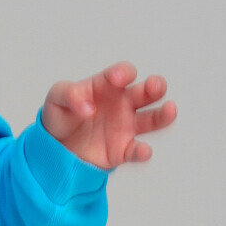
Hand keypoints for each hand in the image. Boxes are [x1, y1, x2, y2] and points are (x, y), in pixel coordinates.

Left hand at [40, 62, 176, 169]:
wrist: (56, 146)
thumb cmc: (61, 115)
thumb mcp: (56, 99)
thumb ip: (69, 94)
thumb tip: (87, 107)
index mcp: (108, 86)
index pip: (123, 74)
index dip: (123, 73)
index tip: (116, 79)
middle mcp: (123, 104)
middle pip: (147, 92)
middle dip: (155, 87)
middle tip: (154, 87)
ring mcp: (125, 127)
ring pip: (152, 119)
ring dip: (163, 115)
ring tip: (169, 110)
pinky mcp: (121, 150)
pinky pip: (136, 151)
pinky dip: (142, 151)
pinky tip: (143, 150)